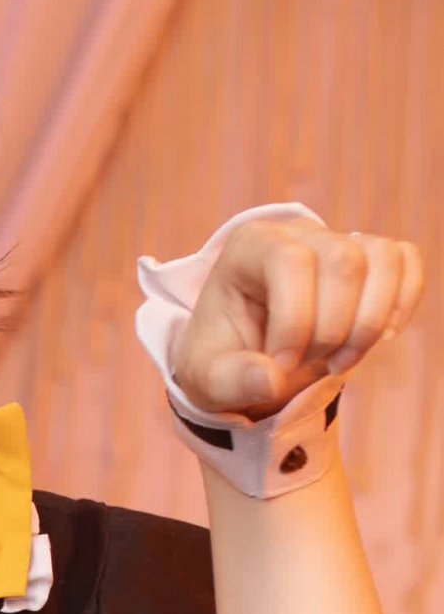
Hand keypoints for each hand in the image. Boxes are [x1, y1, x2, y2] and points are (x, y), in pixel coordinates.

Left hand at [173, 220, 423, 419]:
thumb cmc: (224, 358)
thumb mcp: (209, 377)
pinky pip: (405, 261)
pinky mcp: (370, 259)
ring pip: (380, 260)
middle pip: (343, 261)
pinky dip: (402, 302)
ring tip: (340, 359)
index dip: (295, 319)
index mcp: (250, 247)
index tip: (282, 365)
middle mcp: (298, 233)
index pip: (290, 260)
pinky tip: (380, 338)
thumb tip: (272, 380)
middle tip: (309, 363)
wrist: (247, 355)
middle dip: (332, 328)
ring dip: (368, 323)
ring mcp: (338, 241)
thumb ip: (232, 380)